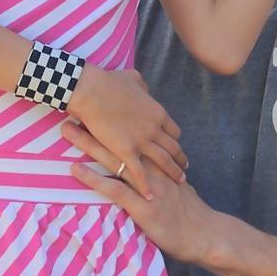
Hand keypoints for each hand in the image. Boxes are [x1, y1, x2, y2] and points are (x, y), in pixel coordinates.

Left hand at [63, 120, 212, 261]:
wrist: (203, 234)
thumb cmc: (190, 212)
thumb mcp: (179, 185)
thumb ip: (166, 171)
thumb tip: (157, 161)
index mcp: (159, 161)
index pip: (135, 134)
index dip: (116, 119)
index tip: (99, 104)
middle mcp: (151, 169)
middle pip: (121, 139)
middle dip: (98, 122)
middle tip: (78, 106)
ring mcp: (145, 186)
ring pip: (113, 158)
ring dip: (89, 143)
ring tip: (68, 130)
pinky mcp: (139, 206)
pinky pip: (112, 189)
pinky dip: (93, 178)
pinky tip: (75, 169)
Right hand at [66, 64, 187, 200]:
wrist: (92, 90)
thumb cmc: (109, 81)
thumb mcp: (133, 79)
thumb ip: (142, 87)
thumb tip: (144, 89)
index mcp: (157, 113)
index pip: (173, 132)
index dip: (175, 142)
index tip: (177, 148)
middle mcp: (155, 128)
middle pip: (173, 148)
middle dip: (180, 160)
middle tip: (184, 168)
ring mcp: (142, 141)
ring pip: (164, 162)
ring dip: (173, 173)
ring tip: (180, 181)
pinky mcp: (126, 151)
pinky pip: (139, 173)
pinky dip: (146, 186)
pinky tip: (150, 196)